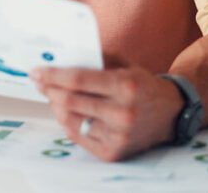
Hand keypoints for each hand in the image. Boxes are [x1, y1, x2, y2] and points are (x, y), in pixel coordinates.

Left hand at [31, 65, 182, 161]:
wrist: (171, 114)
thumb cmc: (142, 85)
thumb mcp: (124, 65)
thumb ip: (96, 59)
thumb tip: (62, 57)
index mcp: (125, 86)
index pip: (79, 80)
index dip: (53, 76)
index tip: (36, 71)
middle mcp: (122, 113)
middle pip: (71, 101)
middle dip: (49, 89)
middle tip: (38, 81)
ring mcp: (118, 136)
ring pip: (71, 120)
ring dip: (56, 106)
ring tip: (51, 95)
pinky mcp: (113, 152)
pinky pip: (78, 136)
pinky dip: (67, 122)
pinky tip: (63, 111)